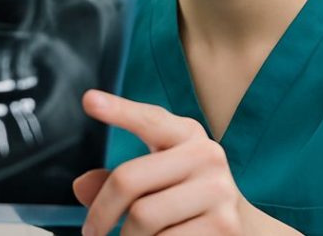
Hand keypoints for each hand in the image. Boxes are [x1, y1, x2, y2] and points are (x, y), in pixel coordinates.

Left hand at [73, 90, 243, 235]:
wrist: (242, 227)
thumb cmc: (184, 197)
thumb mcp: (155, 179)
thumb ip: (117, 180)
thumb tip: (81, 186)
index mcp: (186, 134)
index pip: (149, 119)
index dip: (120, 111)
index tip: (89, 101)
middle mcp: (207, 155)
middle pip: (128, 180)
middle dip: (102, 213)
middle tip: (91, 232)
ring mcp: (218, 190)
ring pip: (142, 217)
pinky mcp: (223, 225)